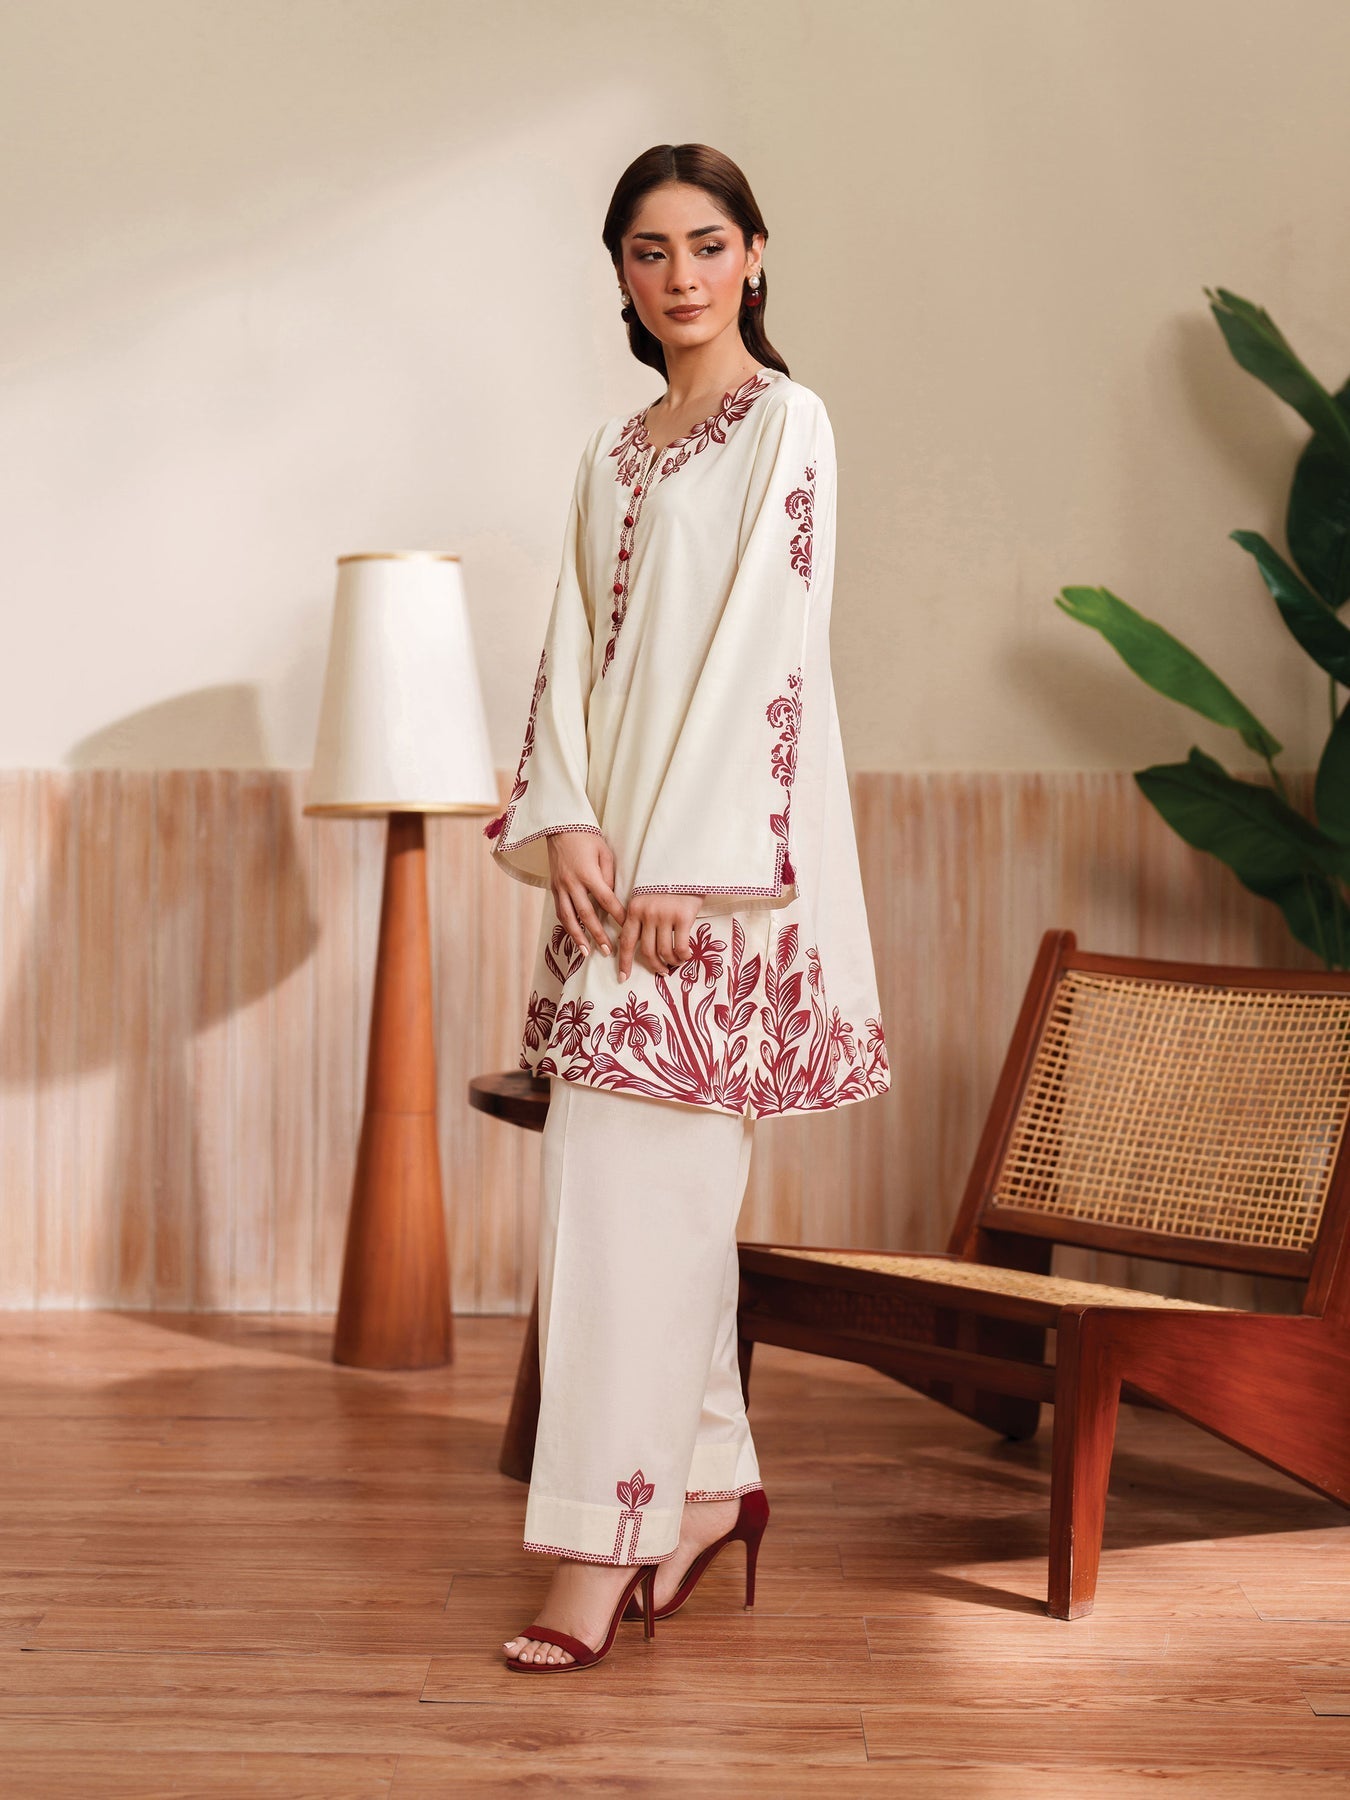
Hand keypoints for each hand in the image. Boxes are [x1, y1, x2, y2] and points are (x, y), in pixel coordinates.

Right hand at [545, 830, 625, 960]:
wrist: (560, 827)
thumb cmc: (587, 838)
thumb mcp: (604, 853)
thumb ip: (609, 876)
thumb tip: (611, 898)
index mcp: (588, 873)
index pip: (606, 900)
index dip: (617, 916)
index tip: (627, 928)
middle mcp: (572, 883)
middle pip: (586, 915)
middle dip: (598, 935)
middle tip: (608, 951)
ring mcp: (560, 887)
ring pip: (568, 918)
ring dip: (578, 937)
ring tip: (587, 952)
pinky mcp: (553, 887)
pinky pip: (560, 911)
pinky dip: (567, 926)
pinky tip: (575, 936)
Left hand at [617, 891, 705, 980]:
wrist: (687, 867)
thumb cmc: (667, 885)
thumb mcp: (647, 898)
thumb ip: (641, 918)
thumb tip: (641, 946)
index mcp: (634, 910)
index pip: (627, 941)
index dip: (624, 962)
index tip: (623, 977)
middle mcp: (647, 914)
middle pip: (647, 951)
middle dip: (654, 966)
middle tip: (662, 972)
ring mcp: (665, 915)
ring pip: (664, 951)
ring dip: (670, 962)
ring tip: (675, 963)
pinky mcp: (683, 917)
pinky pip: (680, 947)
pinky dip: (683, 956)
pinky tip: (686, 955)